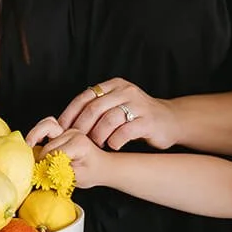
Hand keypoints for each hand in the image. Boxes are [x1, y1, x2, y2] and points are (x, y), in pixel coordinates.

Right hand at [39, 128, 112, 188]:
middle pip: (47, 146)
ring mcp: (66, 130)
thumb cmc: (91, 172)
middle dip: (42, 159)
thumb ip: (63, 173)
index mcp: (79, 144)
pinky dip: (38, 132)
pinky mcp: (61, 131)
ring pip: (44, 130)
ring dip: (35, 139)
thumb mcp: (79, 178)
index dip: (48, 166)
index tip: (47, 176)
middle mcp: (72, 133)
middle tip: (40, 170)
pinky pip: (46, 125)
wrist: (100, 165)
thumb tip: (45, 170)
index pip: (55, 154)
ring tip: (29, 148)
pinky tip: (34, 141)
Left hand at [58, 78, 179, 150]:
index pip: (85, 97)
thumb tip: (65, 125)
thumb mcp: (116, 105)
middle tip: (76, 141)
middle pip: (95, 108)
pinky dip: (115, 140)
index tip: (61, 130)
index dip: (70, 114)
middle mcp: (126, 91)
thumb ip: (97, 109)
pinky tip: (113, 145)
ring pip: (109, 119)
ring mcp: (138, 104)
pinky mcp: (148, 120)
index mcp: (114, 85)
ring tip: (96, 145)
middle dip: (82, 127)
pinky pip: (126, 131)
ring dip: (98, 135)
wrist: (170, 120)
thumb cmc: (137, 117)